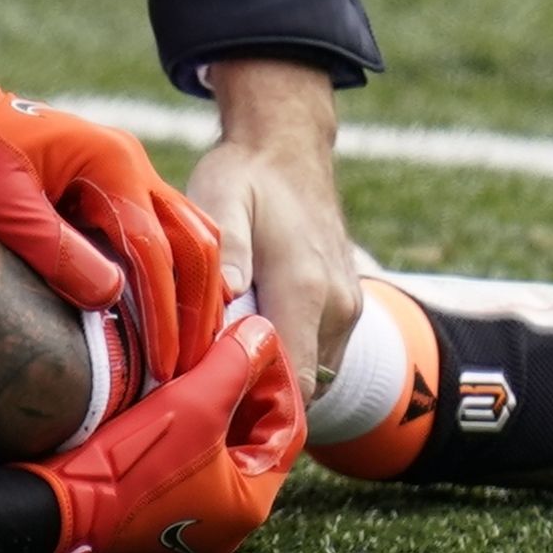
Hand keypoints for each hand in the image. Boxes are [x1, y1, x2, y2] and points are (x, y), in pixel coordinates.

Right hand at [23, 315, 302, 552]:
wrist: (56, 507)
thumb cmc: (131, 462)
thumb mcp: (192, 404)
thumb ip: (234, 364)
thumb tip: (263, 330)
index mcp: (250, 504)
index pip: (288, 429)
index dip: (277, 377)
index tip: (256, 338)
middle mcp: (227, 519)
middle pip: (254, 437)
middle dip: (244, 388)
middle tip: (227, 344)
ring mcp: (191, 517)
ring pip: (220, 445)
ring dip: (214, 402)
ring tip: (198, 358)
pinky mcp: (156, 507)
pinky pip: (190, 456)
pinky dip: (189, 422)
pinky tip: (169, 389)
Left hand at [188, 56, 360, 399]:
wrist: (289, 147)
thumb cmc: (245, 175)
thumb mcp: (221, 198)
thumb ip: (226, 250)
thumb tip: (227, 297)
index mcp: (305, 288)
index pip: (294, 380)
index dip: (255, 403)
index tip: (210, 406)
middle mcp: (337, 306)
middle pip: (303, 384)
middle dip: (257, 394)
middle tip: (204, 388)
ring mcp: (348, 307)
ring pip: (315, 372)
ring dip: (275, 374)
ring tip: (223, 359)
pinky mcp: (347, 305)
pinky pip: (321, 353)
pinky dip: (291, 355)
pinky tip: (248, 336)